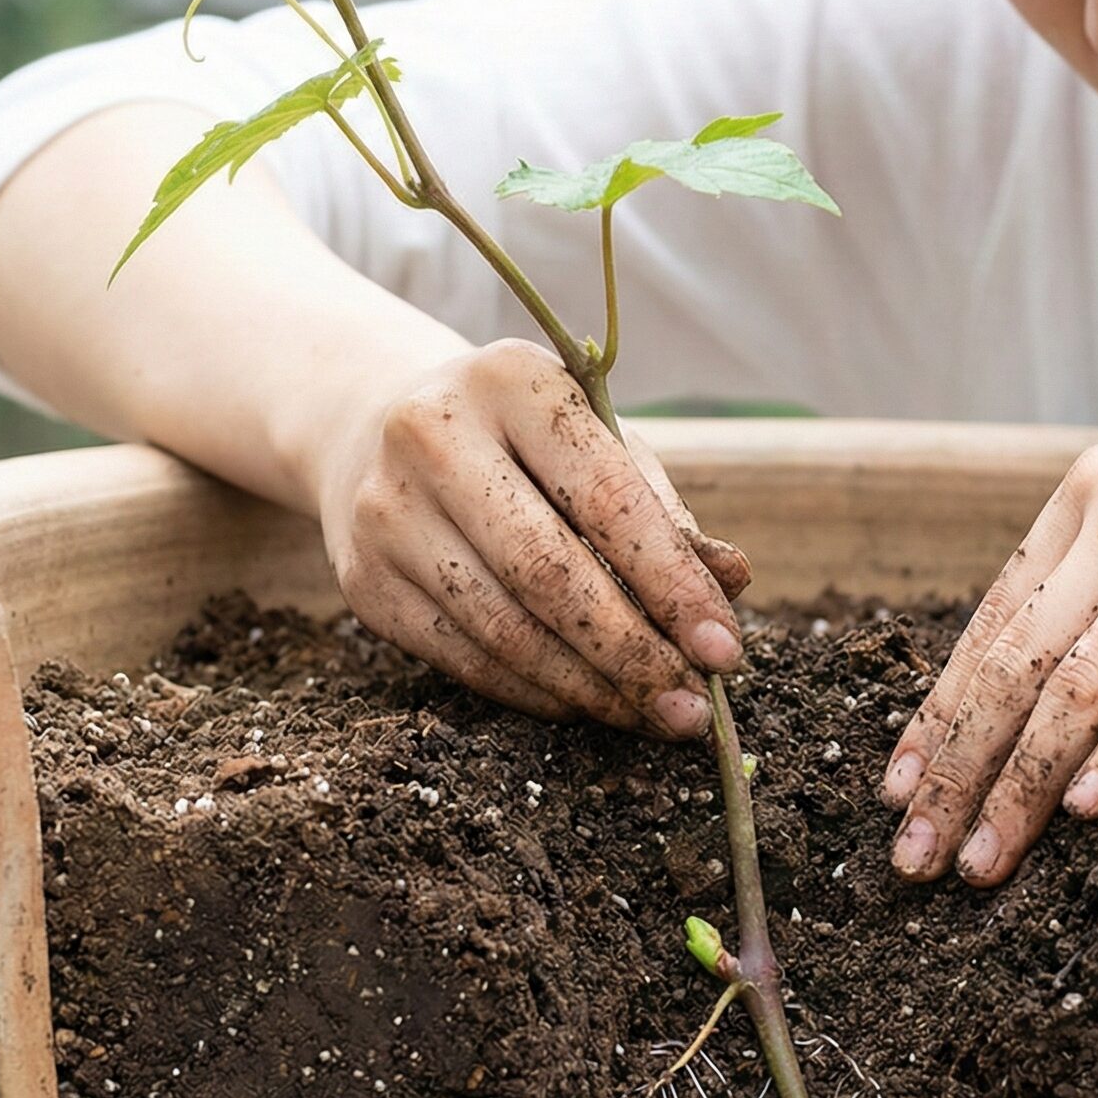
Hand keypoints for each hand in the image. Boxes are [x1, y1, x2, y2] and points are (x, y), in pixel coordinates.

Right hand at [316, 336, 750, 737]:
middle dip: (633, 653)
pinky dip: (533, 691)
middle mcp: (433, 436)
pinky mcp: (363, 580)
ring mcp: (387, 510)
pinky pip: (462, 656)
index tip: (724, 649)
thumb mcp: (597, 446)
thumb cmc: (524, 444)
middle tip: (690, 709)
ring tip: (650, 715)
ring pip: (503, 627)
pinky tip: (584, 703)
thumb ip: (664, 514)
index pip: (608, 499)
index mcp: (512, 381)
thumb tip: (733, 580)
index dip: (671, 584)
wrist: (371, 426)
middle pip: (548, 573)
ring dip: (588, 687)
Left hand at [881, 314, 1097, 884]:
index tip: (900, 788)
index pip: (990, 624)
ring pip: (1074, 689)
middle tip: (915, 857)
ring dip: (1018, 786)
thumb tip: (1066, 637)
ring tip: (984, 863)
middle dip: (953, 772)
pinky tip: (1082, 811)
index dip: (937, 715)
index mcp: (1090, 493)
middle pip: (1010, 668)